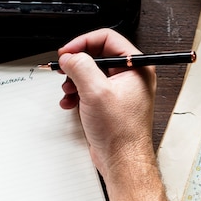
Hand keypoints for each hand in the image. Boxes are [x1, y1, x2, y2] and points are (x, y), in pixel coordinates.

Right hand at [57, 29, 156, 180]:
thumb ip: (81, 67)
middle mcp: (131, 76)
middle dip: (77, 64)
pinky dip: (77, 93)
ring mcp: (121, 90)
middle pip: (98, 55)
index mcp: (136, 67)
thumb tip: (70, 56)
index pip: (108, 39)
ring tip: (68, 91)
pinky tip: (70, 102)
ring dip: (75, 80)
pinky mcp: (111, 103)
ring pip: (92, 73)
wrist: (122, 161)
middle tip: (64, 68)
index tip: (67, 51)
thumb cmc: (121, 132)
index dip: (84, 42)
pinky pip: (91, 89)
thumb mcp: (96, 92)